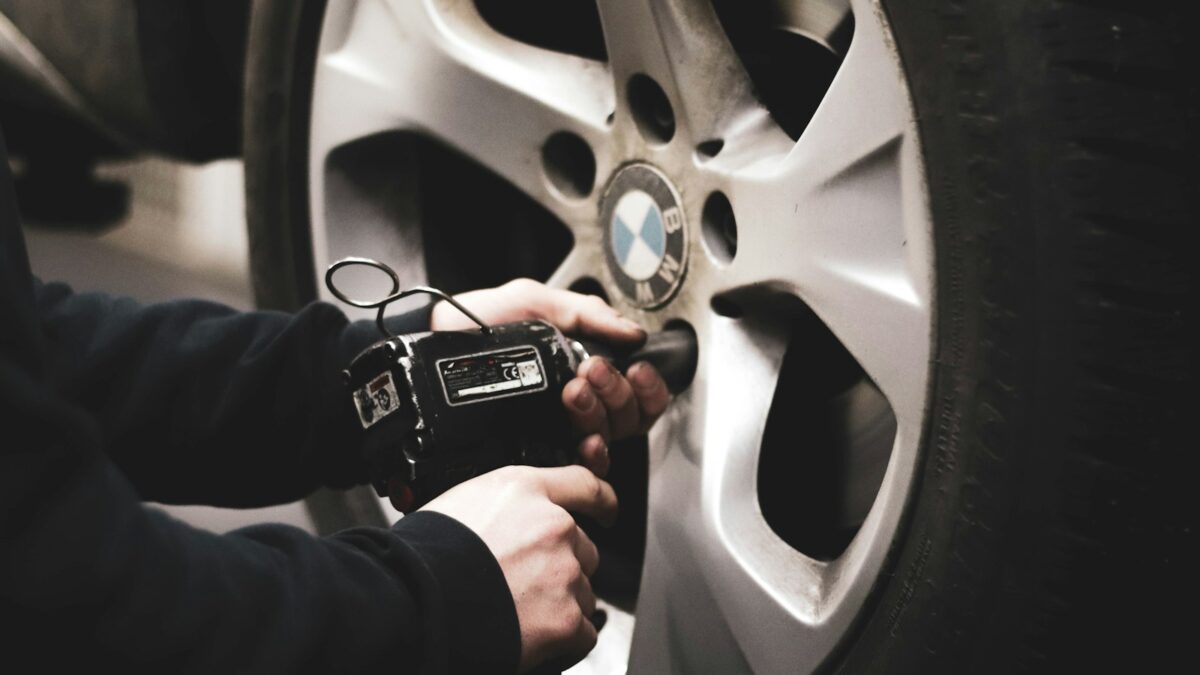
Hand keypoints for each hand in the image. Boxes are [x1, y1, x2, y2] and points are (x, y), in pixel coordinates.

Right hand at [421, 465, 616, 671]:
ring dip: (562, 604)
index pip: (583, 484)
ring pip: (583, 592)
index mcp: (524, 490)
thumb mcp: (459, 503)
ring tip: (519, 613)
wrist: (414, 603)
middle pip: (583, 548)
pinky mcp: (566, 619)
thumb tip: (505, 526)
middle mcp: (553, 525)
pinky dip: (564, 640)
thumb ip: (499, 509)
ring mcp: (563, 572)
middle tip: (526, 585)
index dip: (601, 500)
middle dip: (563, 567)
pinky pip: (583, 632)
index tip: (607, 510)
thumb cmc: (422, 556)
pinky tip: (535, 640)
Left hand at [431, 279, 671, 475]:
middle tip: (590, 369)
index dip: (647, 385)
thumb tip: (634, 332)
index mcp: (583, 368)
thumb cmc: (480, 321)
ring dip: (601, 413)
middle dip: (617, 391)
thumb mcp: (535, 302)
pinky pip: (581, 466)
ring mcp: (558, 430)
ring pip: (609, 438)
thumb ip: (586, 313)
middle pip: (628, 417)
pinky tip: (585, 439)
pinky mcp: (537, 451)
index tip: (635, 368)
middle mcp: (576, 404)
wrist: (435, 341)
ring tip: (574, 390)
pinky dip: (593, 453)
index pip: (636, 391)